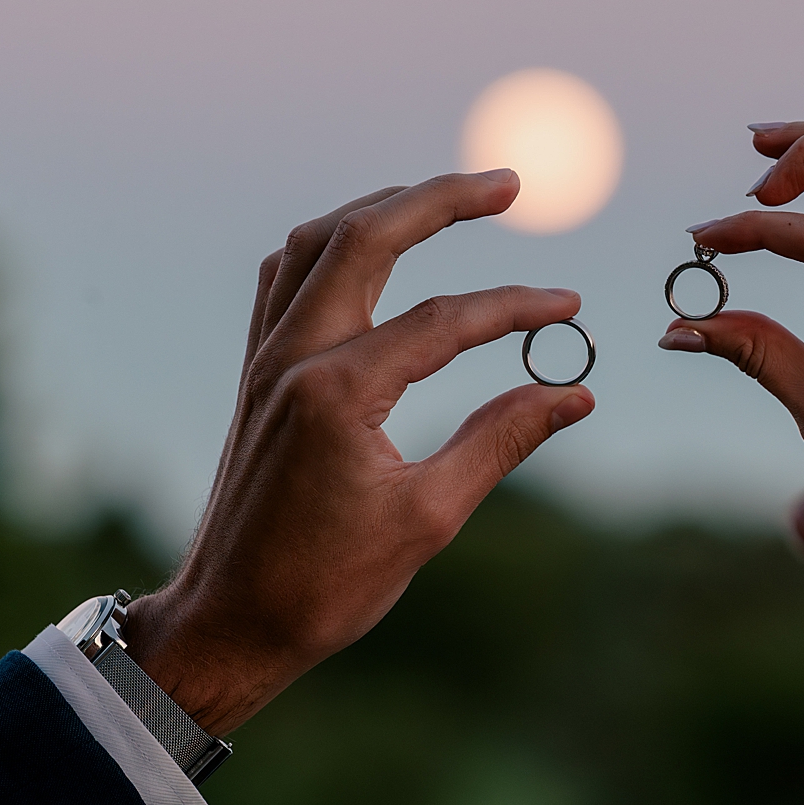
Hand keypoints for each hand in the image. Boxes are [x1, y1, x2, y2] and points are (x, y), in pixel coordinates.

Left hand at [124, 171, 595, 734]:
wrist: (229, 621)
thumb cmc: (325, 584)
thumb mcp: (428, 517)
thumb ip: (501, 440)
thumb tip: (574, 392)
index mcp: (337, 393)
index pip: (443, 320)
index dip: (515, 308)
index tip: (569, 306)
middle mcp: (292, 357)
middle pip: (365, 236)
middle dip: (439, 198)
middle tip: (506, 183)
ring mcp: (266, 360)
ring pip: (315, 243)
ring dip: (380, 208)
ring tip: (441, 198)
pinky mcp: (257, 373)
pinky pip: (285, 277)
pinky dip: (331, 244)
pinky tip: (364, 248)